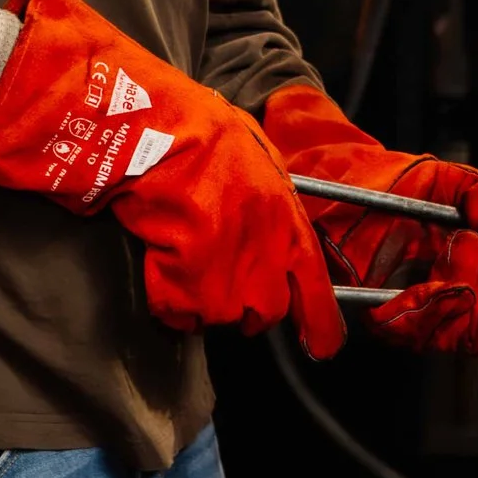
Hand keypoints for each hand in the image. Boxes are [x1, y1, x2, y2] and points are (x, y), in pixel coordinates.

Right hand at [0, 0, 345, 357]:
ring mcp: (230, 279)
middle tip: (213, 272)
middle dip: (242, 302)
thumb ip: (272, 201)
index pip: (317, 290)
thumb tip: (271, 225)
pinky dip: (167, 300)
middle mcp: (268, 258)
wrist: (155, 135)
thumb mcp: (257, 156)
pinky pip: (180, 318)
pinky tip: (157, 262)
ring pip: (223, 318)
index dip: (320, 324)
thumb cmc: (200, 131)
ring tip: (180, 256)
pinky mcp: (188, 291)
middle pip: (265, 313)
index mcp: (289, 222)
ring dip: (203, 299)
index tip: (322, 346)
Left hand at [261, 83, 477, 353]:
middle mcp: (439, 299)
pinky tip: (413, 294)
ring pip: (451, 337)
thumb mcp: (440, 176)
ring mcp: (408, 312)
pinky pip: (408, 333)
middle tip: (475, 251)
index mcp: (464, 270)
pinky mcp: (374, 317)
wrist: (327, 176)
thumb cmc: (383, 177)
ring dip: (456, 303)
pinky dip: (419, 315)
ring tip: (450, 264)